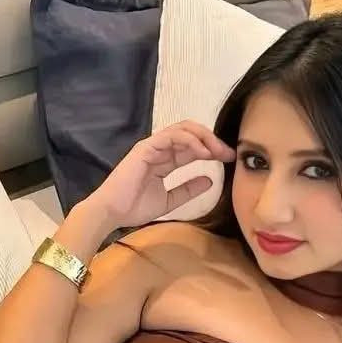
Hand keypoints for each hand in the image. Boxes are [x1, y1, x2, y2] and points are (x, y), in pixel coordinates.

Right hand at [88, 121, 236, 230]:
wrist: (112, 213)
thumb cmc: (134, 208)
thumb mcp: (170, 200)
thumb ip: (188, 189)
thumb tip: (210, 180)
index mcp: (164, 160)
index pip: (192, 147)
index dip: (212, 149)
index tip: (229, 158)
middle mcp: (160, 149)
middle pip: (191, 133)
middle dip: (212, 140)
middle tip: (228, 152)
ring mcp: (152, 146)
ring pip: (183, 129)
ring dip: (204, 137)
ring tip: (217, 151)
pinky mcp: (146, 147)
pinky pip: (172, 136)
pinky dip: (190, 141)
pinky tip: (203, 153)